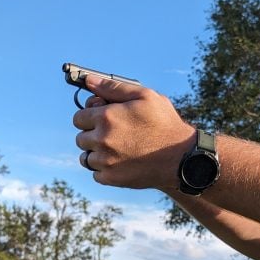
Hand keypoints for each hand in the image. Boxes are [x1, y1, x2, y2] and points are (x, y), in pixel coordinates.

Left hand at [72, 74, 194, 190]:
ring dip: (96, 153)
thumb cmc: (164, 124)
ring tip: (115, 149)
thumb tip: (89, 81)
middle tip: (112, 134)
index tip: (100, 119)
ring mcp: (105, 161)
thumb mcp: (144, 96)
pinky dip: (104, 169)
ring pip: (86, 157)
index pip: (78, 117)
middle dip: (93, 134)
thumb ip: (113, 87)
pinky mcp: (112, 178)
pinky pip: (96, 173)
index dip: (89, 116)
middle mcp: (102, 140)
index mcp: (106, 117)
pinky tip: (120, 162)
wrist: (181, 158)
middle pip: (81, 137)